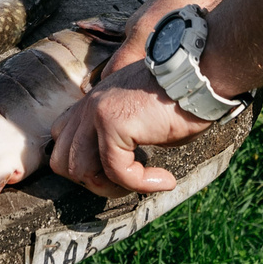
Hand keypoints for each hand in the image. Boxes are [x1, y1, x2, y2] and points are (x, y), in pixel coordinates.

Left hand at [51, 60, 218, 197]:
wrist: (201, 76)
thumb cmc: (183, 99)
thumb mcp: (143, 120)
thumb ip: (122, 138)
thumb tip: (118, 174)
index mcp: (93, 101)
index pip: (62, 139)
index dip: (84, 165)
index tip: (118, 173)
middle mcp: (89, 104)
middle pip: (60, 161)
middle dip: (93, 182)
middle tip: (127, 184)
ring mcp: (97, 112)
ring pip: (81, 170)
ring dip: (114, 187)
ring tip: (144, 182)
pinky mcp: (113, 123)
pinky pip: (117, 171)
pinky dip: (141, 184)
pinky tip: (165, 180)